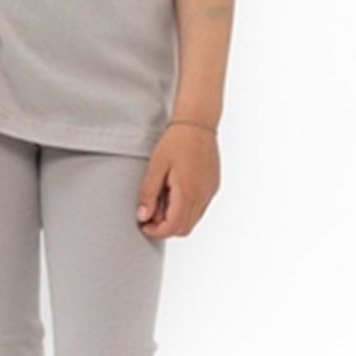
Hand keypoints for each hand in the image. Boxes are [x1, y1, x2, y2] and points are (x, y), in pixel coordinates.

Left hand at [136, 123, 220, 238]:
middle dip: (165, 226)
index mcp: (188, 192)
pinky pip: (199, 207)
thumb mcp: (156, 166)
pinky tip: (174, 191)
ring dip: (175, 217)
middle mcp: (202, 195)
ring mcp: (210, 192)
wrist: (198, 123)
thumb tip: (143, 216)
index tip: (144, 226)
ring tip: (162, 197)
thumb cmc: (177, 140)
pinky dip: (185, 208)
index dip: (156, 231)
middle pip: (184, 228)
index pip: (173, 226)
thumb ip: (148, 194)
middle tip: (150, 211)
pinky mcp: (212, 186)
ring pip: (193, 219)